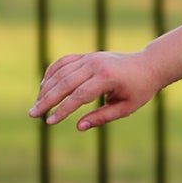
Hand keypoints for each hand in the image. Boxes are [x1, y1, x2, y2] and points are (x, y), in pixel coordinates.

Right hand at [29, 49, 160, 130]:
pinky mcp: (87, 55)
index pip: (79, 96)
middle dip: (47, 99)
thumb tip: (79, 126)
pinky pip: (63, 62)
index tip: (49, 122)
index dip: (63, 110)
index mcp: (108, 78)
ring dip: (46, 88)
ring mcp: (90, 57)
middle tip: (33, 114)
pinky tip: (44, 86)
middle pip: (65, 83)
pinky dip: (51, 73)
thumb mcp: (126, 108)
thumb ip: (102, 117)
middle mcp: (96, 65)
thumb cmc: (140, 90)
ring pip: (61, 71)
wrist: (148, 65)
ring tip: (37, 104)